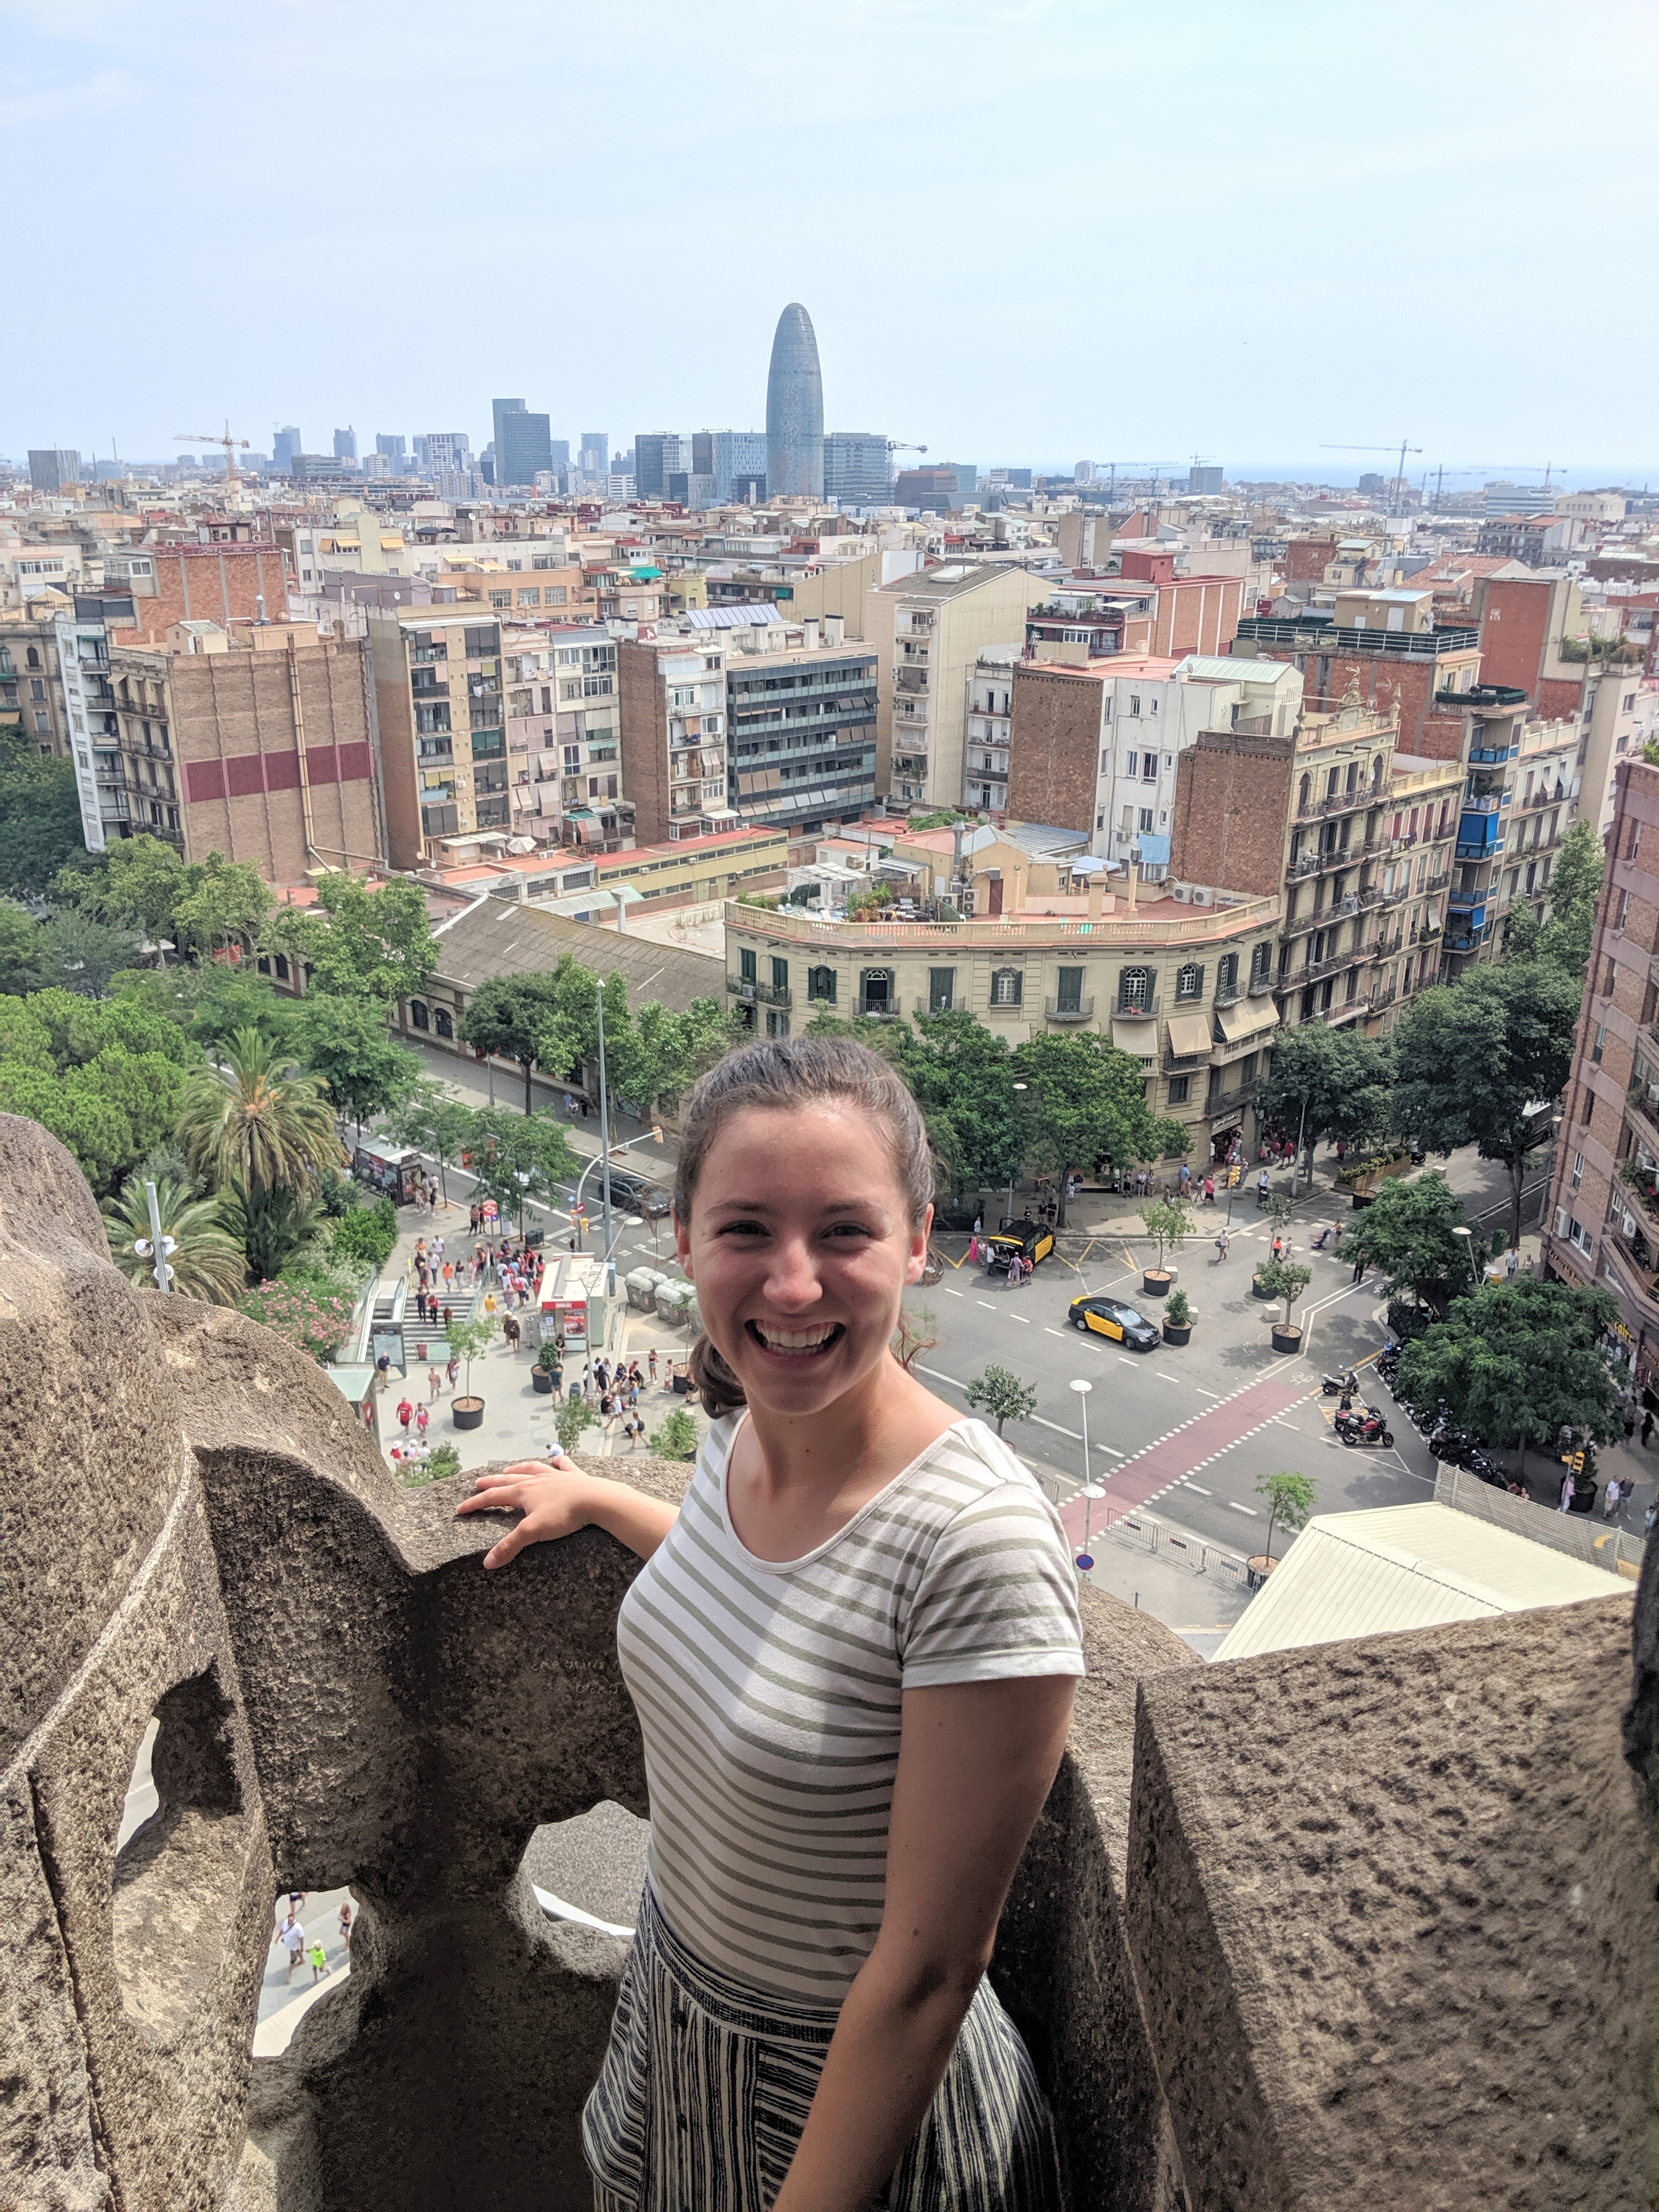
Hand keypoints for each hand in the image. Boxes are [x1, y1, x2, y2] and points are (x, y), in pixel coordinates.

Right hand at [456, 1455, 590, 1567]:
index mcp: (523, 1492)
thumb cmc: (564, 1515)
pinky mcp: (575, 1477)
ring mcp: (556, 1476)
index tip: (460, 1508)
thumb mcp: (533, 1532)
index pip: (493, 1498)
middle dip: (492, 1482)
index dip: (475, 1503)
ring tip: (508, 1468)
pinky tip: (557, 1459)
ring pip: (532, 1469)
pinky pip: (564, 1466)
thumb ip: (510, 1546)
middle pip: (508, 1480)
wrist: (596, 1499)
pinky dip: (559, 1462)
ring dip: (518, 1468)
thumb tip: (487, 1562)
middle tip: (478, 1482)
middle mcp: (536, 1480)